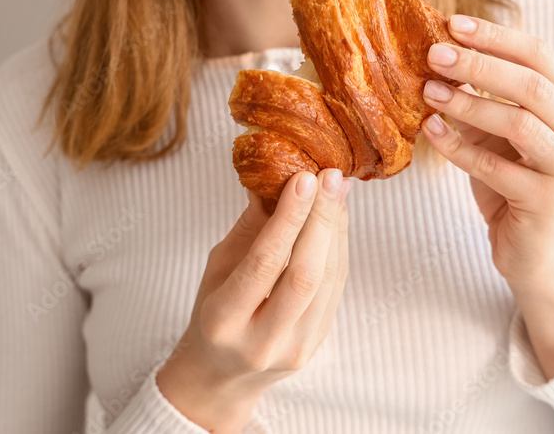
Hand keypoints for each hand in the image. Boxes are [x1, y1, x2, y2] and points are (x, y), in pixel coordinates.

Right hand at [157, 169, 350, 431]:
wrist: (222, 376)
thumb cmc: (214, 314)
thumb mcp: (217, 269)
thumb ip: (250, 228)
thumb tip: (279, 179)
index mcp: (223, 321)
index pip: (263, 262)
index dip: (288, 218)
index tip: (303, 178)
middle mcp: (261, 341)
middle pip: (304, 275)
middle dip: (321, 219)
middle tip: (330, 176)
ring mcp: (295, 349)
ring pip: (327, 281)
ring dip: (337, 230)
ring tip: (337, 189)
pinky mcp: (317, 344)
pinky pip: (335, 290)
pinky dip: (339, 249)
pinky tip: (337, 219)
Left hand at [421, 14, 553, 377]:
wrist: (537, 255)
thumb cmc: (514, 186)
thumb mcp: (498, 135)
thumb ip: (483, 98)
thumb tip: (440, 55)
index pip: (540, 57)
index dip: (496, 37)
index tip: (452, 23)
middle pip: (533, 85)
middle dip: (480, 64)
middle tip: (434, 54)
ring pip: (520, 124)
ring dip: (468, 103)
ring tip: (428, 92)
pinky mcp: (547, 203)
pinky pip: (497, 167)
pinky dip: (459, 146)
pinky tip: (432, 131)